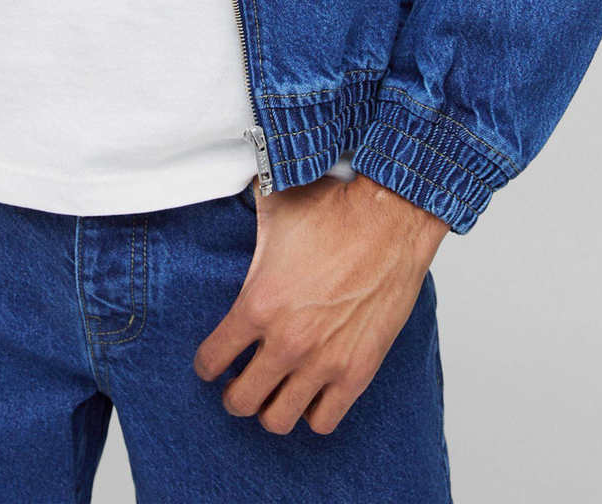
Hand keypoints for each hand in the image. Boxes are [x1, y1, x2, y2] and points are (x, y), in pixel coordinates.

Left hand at [193, 172, 448, 434]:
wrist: (393, 217)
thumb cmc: (336, 210)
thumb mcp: (275, 205)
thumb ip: (242, 205)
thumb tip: (226, 180)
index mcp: (257, 304)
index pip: (210, 361)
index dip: (208, 361)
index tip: (217, 358)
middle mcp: (286, 341)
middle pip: (239, 402)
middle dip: (235, 391)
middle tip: (244, 375)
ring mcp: (323, 361)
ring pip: (277, 420)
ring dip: (271, 406)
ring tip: (277, 387)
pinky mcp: (358, 371)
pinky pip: (323, 421)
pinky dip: (313, 411)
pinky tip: (313, 388)